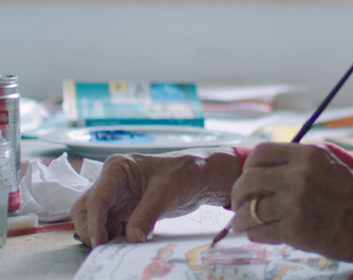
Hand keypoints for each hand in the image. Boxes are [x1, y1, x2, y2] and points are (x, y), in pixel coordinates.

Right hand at [71, 147, 239, 246]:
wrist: (202, 177)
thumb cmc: (186, 173)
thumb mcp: (166, 192)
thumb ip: (146, 215)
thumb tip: (132, 238)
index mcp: (118, 168)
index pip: (96, 199)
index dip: (94, 223)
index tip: (100, 242)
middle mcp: (111, 181)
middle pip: (85, 209)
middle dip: (91, 229)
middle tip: (104, 248)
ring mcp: (117, 197)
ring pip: (93, 220)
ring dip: (100, 234)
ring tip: (118, 245)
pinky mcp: (125, 210)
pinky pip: (109, 226)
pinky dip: (112, 237)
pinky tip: (126, 242)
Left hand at [230, 143, 352, 271]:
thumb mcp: (331, 165)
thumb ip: (300, 163)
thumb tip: (266, 170)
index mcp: (309, 155)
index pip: (261, 152)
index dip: (249, 167)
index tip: (249, 178)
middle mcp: (299, 175)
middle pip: (248, 179)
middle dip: (238, 194)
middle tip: (240, 203)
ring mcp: (296, 203)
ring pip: (249, 209)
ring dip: (242, 219)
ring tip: (245, 223)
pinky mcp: (295, 230)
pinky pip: (259, 232)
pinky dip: (255, 234)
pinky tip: (261, 234)